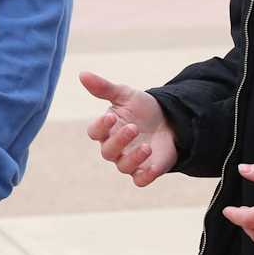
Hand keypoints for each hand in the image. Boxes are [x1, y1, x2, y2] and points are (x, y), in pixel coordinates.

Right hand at [80, 71, 178, 186]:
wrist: (171, 120)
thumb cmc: (143, 109)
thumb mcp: (125, 95)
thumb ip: (104, 88)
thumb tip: (82, 74)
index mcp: (107, 130)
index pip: (94, 132)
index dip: (100, 126)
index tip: (111, 117)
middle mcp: (115, 147)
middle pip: (107, 152)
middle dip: (119, 141)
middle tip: (134, 127)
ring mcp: (130, 160)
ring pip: (123, 166)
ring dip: (134, 158)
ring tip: (147, 146)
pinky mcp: (146, 171)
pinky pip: (140, 180)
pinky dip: (145, 176)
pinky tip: (153, 166)